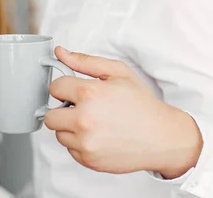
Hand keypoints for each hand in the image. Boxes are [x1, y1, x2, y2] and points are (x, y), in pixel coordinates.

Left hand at [44, 47, 202, 177]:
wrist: (162, 137)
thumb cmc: (141, 104)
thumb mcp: (118, 73)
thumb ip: (86, 62)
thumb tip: (61, 53)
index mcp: (89, 93)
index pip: (55, 88)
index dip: (64, 88)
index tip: (74, 91)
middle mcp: (83, 119)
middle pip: (50, 115)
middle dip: (62, 110)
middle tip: (81, 109)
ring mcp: (85, 142)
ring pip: (59, 134)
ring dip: (70, 128)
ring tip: (94, 123)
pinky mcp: (88, 159)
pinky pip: (71, 149)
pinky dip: (80, 143)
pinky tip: (99, 136)